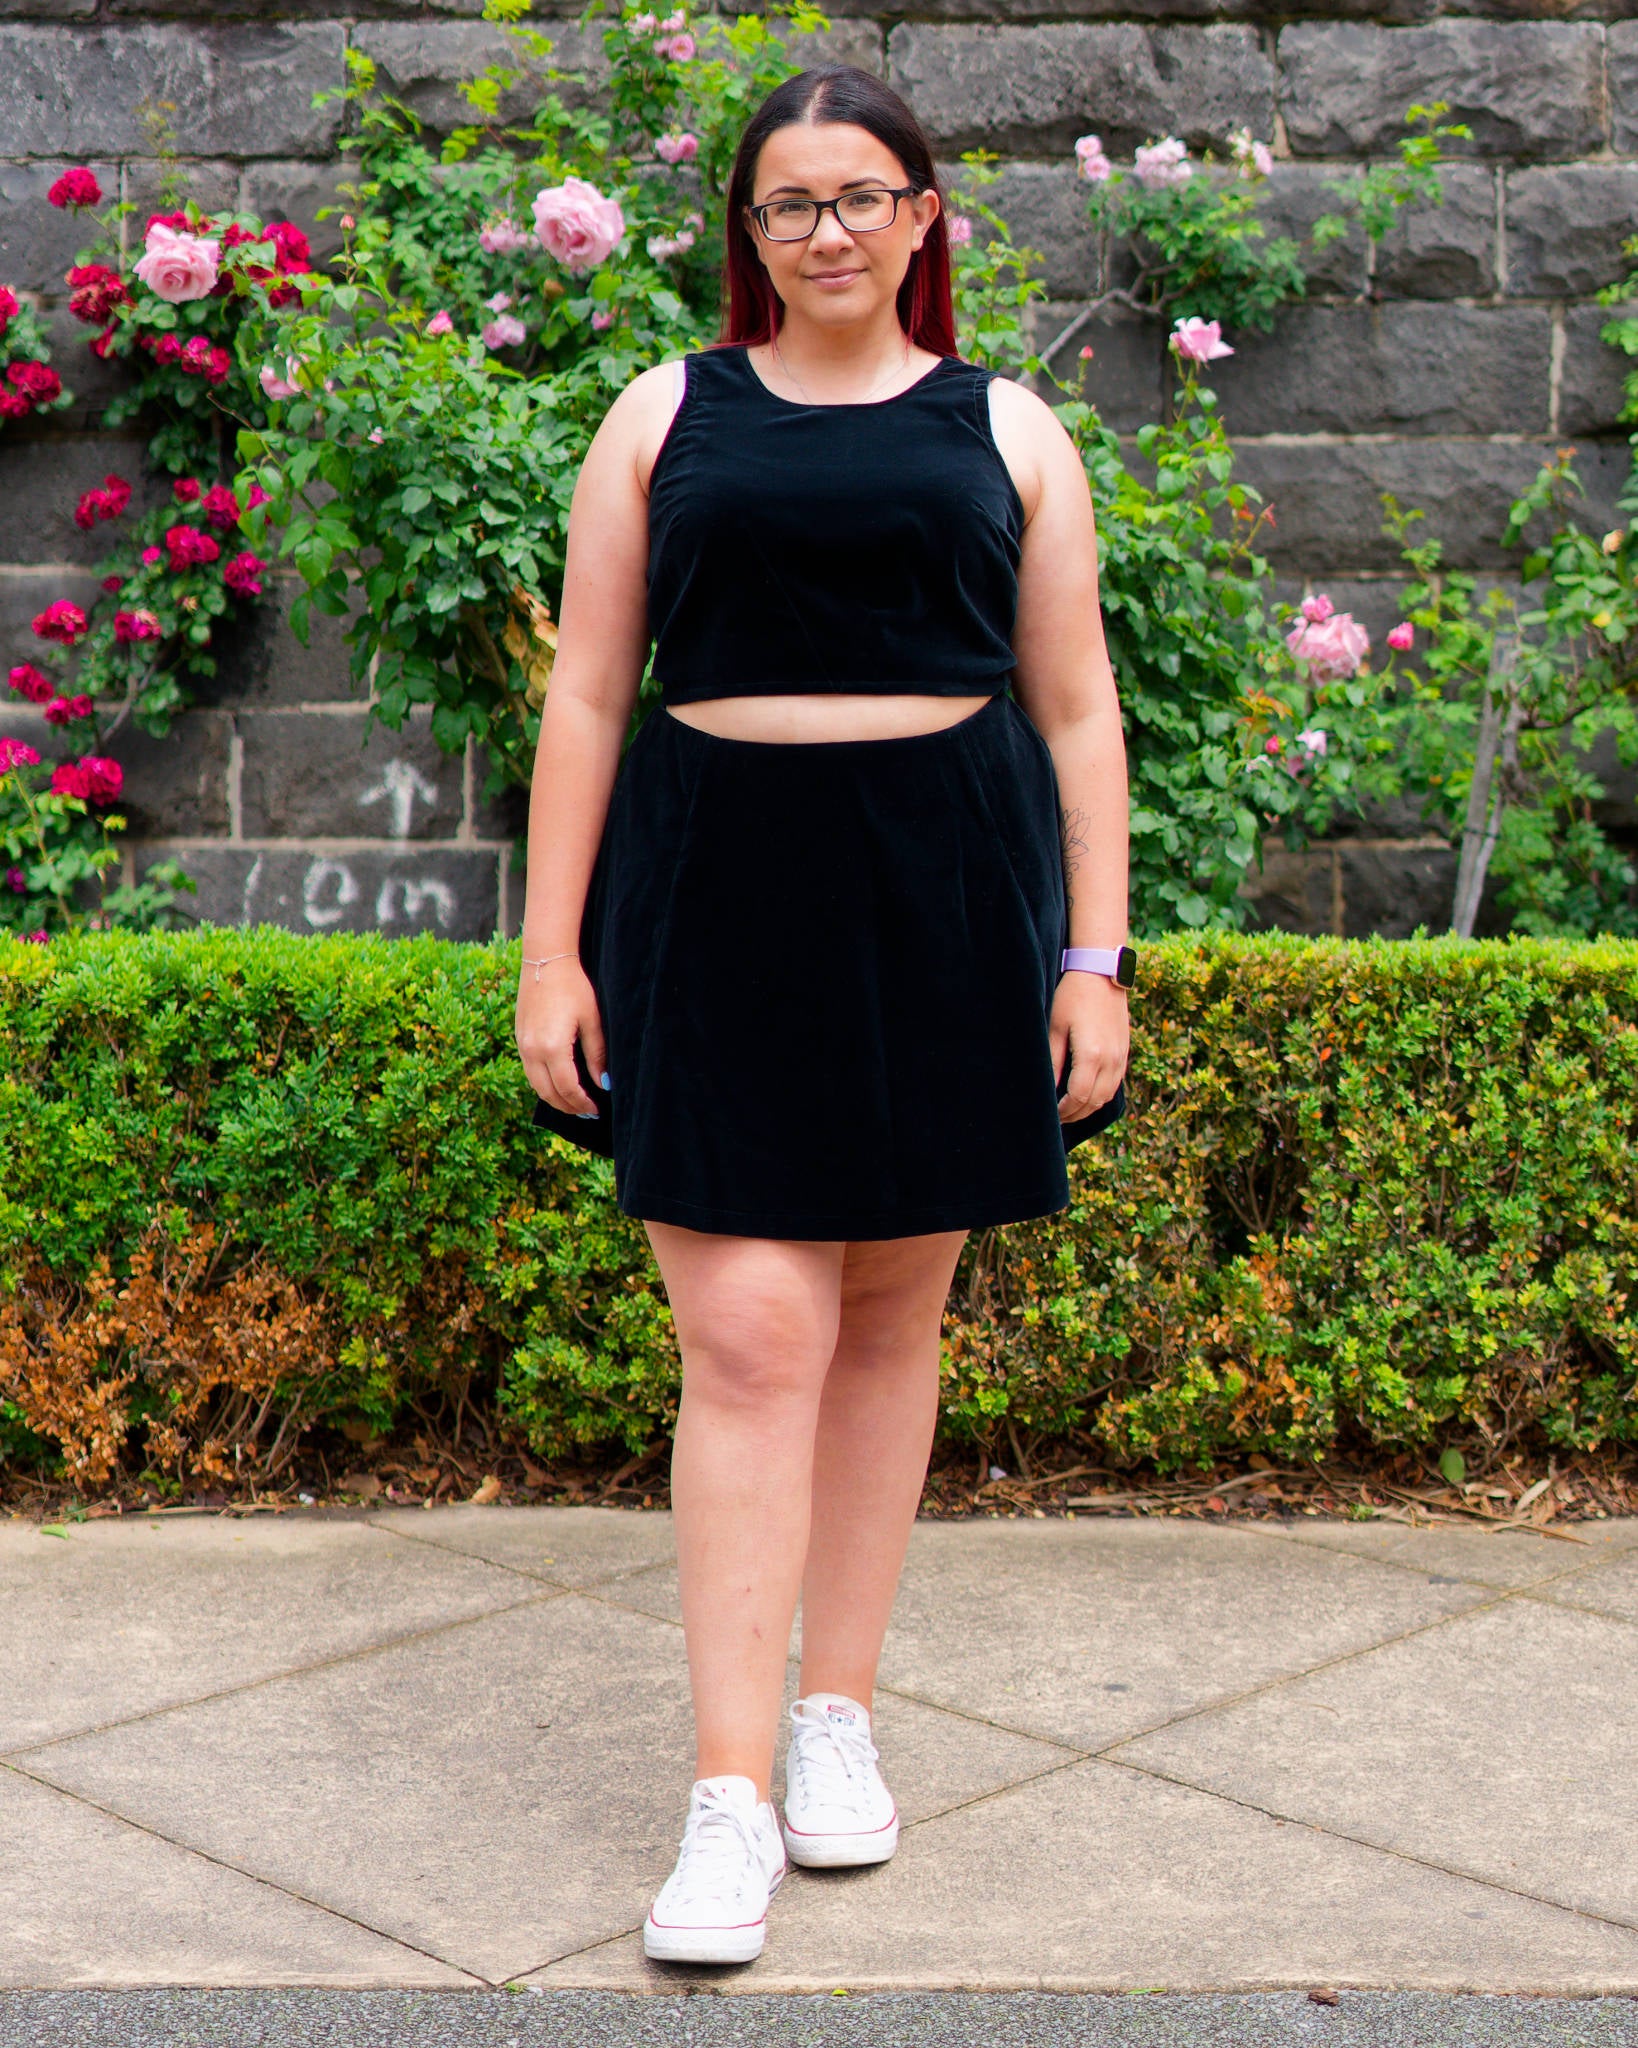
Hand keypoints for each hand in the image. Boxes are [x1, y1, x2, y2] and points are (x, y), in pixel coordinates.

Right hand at [516, 957, 606, 1118]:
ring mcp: (522, 1045)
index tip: (596, 1109)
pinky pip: (530, 1071)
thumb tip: (603, 1084)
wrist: (546, 961)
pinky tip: (558, 1083)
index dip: (583, 1103)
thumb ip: (596, 1055)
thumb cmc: (574, 987)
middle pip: (548, 1093)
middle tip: (587, 1112)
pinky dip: (543, 1084)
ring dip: (554, 1098)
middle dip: (568, 1107)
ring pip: (536, 1085)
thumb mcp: (592, 1021)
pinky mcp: (519, 1039)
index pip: (568, 1088)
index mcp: (552, 1047)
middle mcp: (532, 1050)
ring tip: (574, 1103)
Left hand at [1050, 972, 1128, 1122]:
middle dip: (1075, 1114)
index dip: (1064, 1110)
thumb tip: (1047, 1088)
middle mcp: (1111, 1059)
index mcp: (1092, 1055)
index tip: (1051, 1114)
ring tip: (1070, 1109)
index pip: (1078, 1096)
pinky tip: (1086, 1093)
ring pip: (1106, 1096)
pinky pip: (1115, 1083)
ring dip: (1088, 1107)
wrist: (1102, 974)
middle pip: (1094, 1102)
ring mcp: (1121, 1056)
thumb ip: (1053, 1061)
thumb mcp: (1055, 1027)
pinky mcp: (1124, 1051)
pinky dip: (1100, 1094)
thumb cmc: (1073, 997)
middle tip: (1057, 1117)